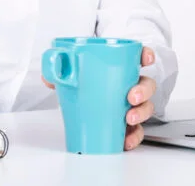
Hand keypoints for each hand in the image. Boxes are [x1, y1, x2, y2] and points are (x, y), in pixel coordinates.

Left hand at [41, 46, 157, 150]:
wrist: (81, 102)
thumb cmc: (83, 82)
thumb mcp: (69, 74)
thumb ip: (57, 71)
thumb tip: (48, 76)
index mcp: (119, 66)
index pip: (138, 56)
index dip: (146, 55)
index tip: (146, 58)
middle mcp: (130, 84)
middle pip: (146, 83)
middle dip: (143, 90)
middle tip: (132, 97)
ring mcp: (131, 104)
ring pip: (146, 107)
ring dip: (141, 113)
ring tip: (129, 118)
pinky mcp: (128, 123)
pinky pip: (137, 130)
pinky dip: (134, 136)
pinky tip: (126, 140)